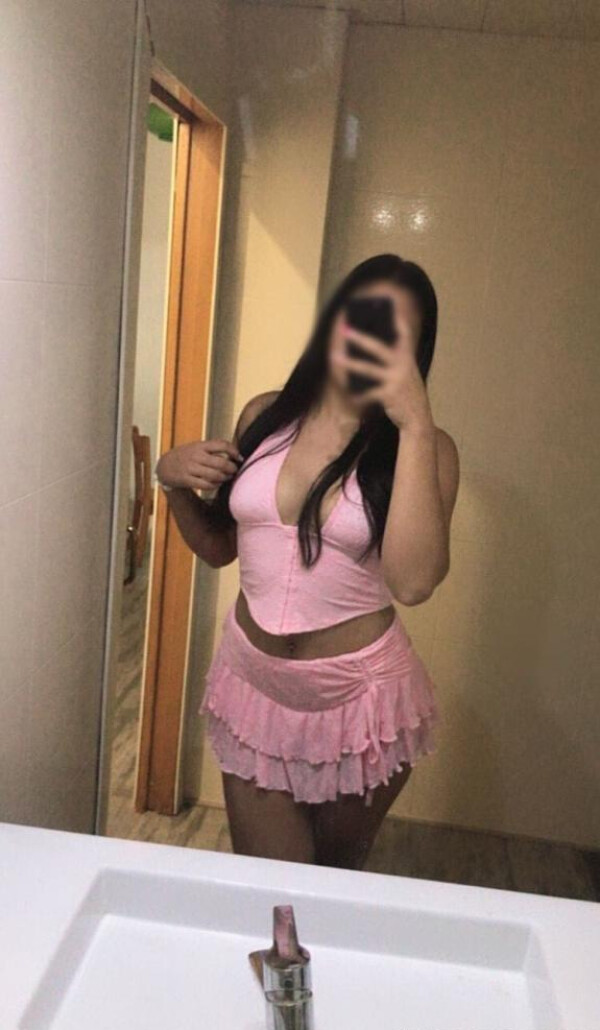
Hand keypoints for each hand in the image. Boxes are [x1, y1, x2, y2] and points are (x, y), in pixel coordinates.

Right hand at [156, 438, 241, 491]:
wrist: (164, 466)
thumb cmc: (185, 456)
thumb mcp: (196, 447)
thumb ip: (212, 449)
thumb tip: (234, 454)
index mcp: (200, 445)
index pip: (222, 444)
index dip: (234, 451)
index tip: (239, 457)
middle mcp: (196, 456)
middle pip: (221, 462)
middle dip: (232, 468)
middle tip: (234, 470)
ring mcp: (190, 468)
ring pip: (215, 475)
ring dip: (225, 478)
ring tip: (227, 478)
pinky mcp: (186, 479)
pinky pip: (205, 485)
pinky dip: (215, 485)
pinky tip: (217, 484)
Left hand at [333, 315, 432, 430]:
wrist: (418, 419)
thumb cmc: (408, 396)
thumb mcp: (407, 375)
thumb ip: (395, 363)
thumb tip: (370, 352)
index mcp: (408, 359)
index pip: (404, 335)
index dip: (397, 321)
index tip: (388, 308)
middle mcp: (403, 366)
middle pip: (379, 348)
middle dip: (360, 337)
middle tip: (345, 329)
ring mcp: (396, 380)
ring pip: (368, 369)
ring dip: (349, 362)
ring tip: (334, 356)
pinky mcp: (389, 394)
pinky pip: (368, 392)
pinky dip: (356, 393)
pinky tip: (348, 392)